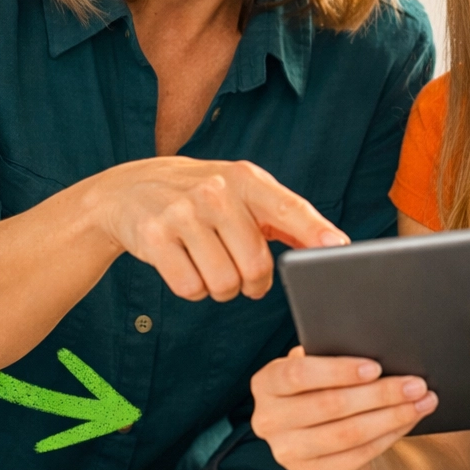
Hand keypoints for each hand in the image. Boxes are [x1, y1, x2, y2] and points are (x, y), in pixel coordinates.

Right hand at [83, 157, 345, 301]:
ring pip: (224, 284)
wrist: (131, 190)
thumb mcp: (244, 193)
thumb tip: (333, 245)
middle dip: (254, 283)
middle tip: (244, 275)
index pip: (289, 206)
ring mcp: (182, 214)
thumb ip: (286, 218)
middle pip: (256, 265)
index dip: (314, 230)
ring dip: (222, 288)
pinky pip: (191, 289)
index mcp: (245, 179)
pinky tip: (186, 266)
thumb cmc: (203, 197)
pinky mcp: (154, 238)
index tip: (338, 247)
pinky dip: (194, 290)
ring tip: (212, 266)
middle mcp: (216, 193)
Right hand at [250, 346, 438, 469]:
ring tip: (421, 401)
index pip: (297, 374)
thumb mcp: (318, 373)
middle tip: (415, 384)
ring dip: (392, 416)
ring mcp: (288, 453)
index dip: (338, 371)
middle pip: (330, 404)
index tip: (375, 367)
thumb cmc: (322, 394)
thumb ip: (331, 358)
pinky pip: (358, 455)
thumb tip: (375, 348)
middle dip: (380, 393)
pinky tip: (408, 421)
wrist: (319, 447)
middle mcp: (269, 420)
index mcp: (267, 384)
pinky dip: (389, 436)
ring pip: (349, 432)